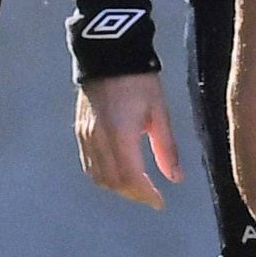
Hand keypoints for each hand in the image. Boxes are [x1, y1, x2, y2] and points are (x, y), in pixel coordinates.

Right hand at [77, 70, 181, 207]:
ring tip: (138, 186)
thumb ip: (166, 147)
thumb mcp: (159, 111)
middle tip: (152, 195)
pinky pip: (89, 164)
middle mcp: (98, 137)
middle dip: (133, 193)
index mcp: (120, 133)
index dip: (146, 194)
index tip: (160, 202)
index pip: (130, 177)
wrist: (107, 54)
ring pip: (98, 176)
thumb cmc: (139, 80)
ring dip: (118, 187)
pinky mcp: (79, 131)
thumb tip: (176, 178)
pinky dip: (104, 176)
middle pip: (113, 182)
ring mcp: (85, 135)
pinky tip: (119, 173)